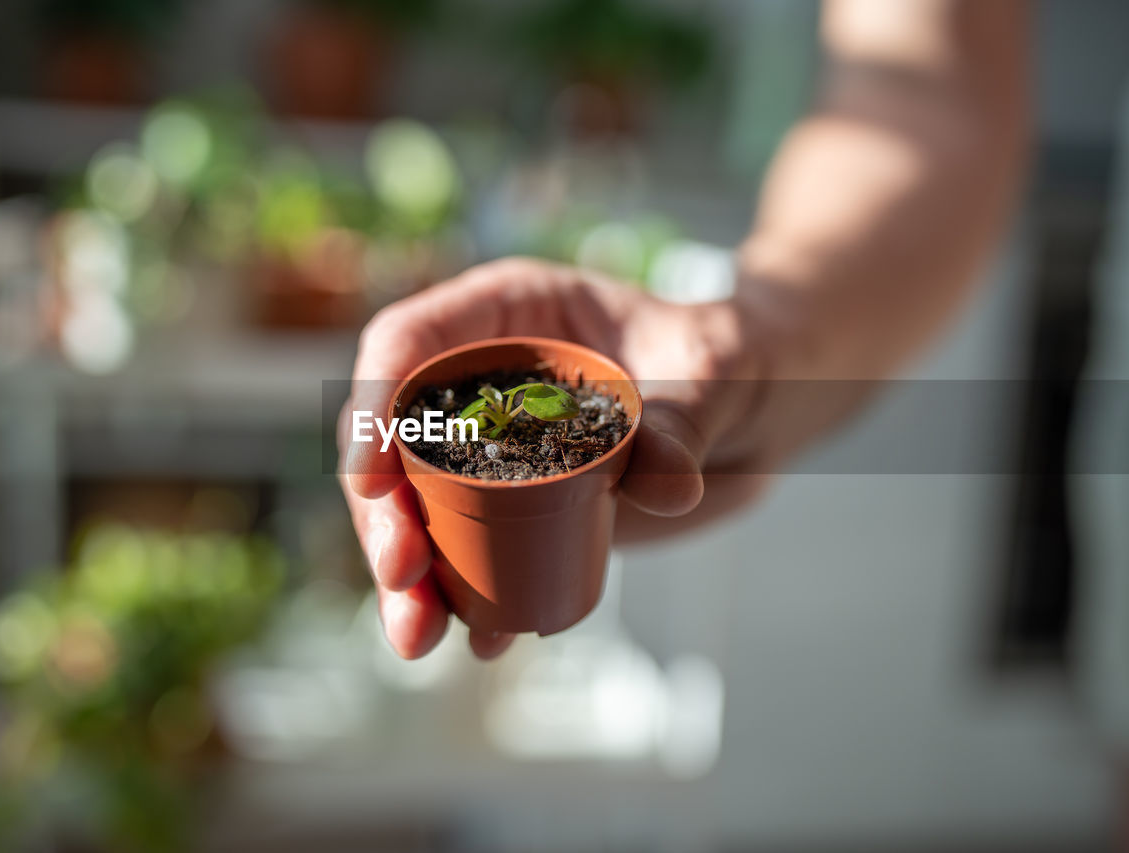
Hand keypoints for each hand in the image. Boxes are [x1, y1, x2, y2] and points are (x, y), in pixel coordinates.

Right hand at [338, 258, 772, 659]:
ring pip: (418, 509)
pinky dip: (467, 599)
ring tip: (418, 637)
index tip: (371, 478)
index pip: (407, 342)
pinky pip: (472, 551)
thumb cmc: (728, 359)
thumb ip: (683, 421)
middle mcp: (485, 379)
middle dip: (384, 515)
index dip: (373, 406)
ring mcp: (495, 448)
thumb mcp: (711, 374)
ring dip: (409, 578)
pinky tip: (483, 642)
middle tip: (402, 574)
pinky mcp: (519, 507)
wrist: (758, 413)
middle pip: (395, 442)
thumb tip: (669, 486)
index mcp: (507, 314)